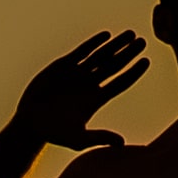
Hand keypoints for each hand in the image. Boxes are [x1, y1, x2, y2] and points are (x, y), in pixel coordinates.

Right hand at [15, 32, 147, 152]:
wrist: (31, 123)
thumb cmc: (55, 133)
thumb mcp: (79, 138)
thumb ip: (99, 138)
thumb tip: (121, 144)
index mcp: (98, 99)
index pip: (121, 82)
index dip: (134, 72)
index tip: (147, 60)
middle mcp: (91, 84)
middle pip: (115, 65)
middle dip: (129, 53)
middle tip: (143, 41)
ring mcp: (78, 73)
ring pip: (101, 56)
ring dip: (116, 45)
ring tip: (131, 34)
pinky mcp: (63, 66)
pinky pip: (82, 51)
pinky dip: (94, 43)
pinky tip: (106, 35)